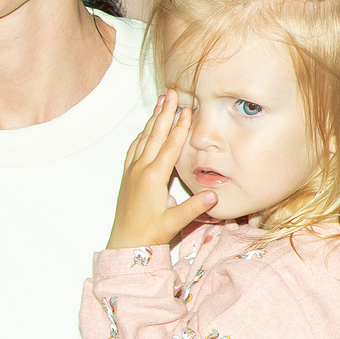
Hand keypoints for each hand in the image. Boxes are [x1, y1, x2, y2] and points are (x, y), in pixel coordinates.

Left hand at [110, 93, 216, 252]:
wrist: (124, 245)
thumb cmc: (150, 234)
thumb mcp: (174, 222)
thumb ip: (194, 208)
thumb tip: (214, 195)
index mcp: (152, 178)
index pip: (169, 147)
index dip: (179, 127)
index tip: (187, 109)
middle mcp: (140, 170)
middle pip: (154, 135)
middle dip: (164, 113)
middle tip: (172, 93)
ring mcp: (131, 172)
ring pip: (143, 139)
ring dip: (153, 119)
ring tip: (161, 102)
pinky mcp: (127, 176)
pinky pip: (134, 148)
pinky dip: (142, 134)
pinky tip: (146, 129)